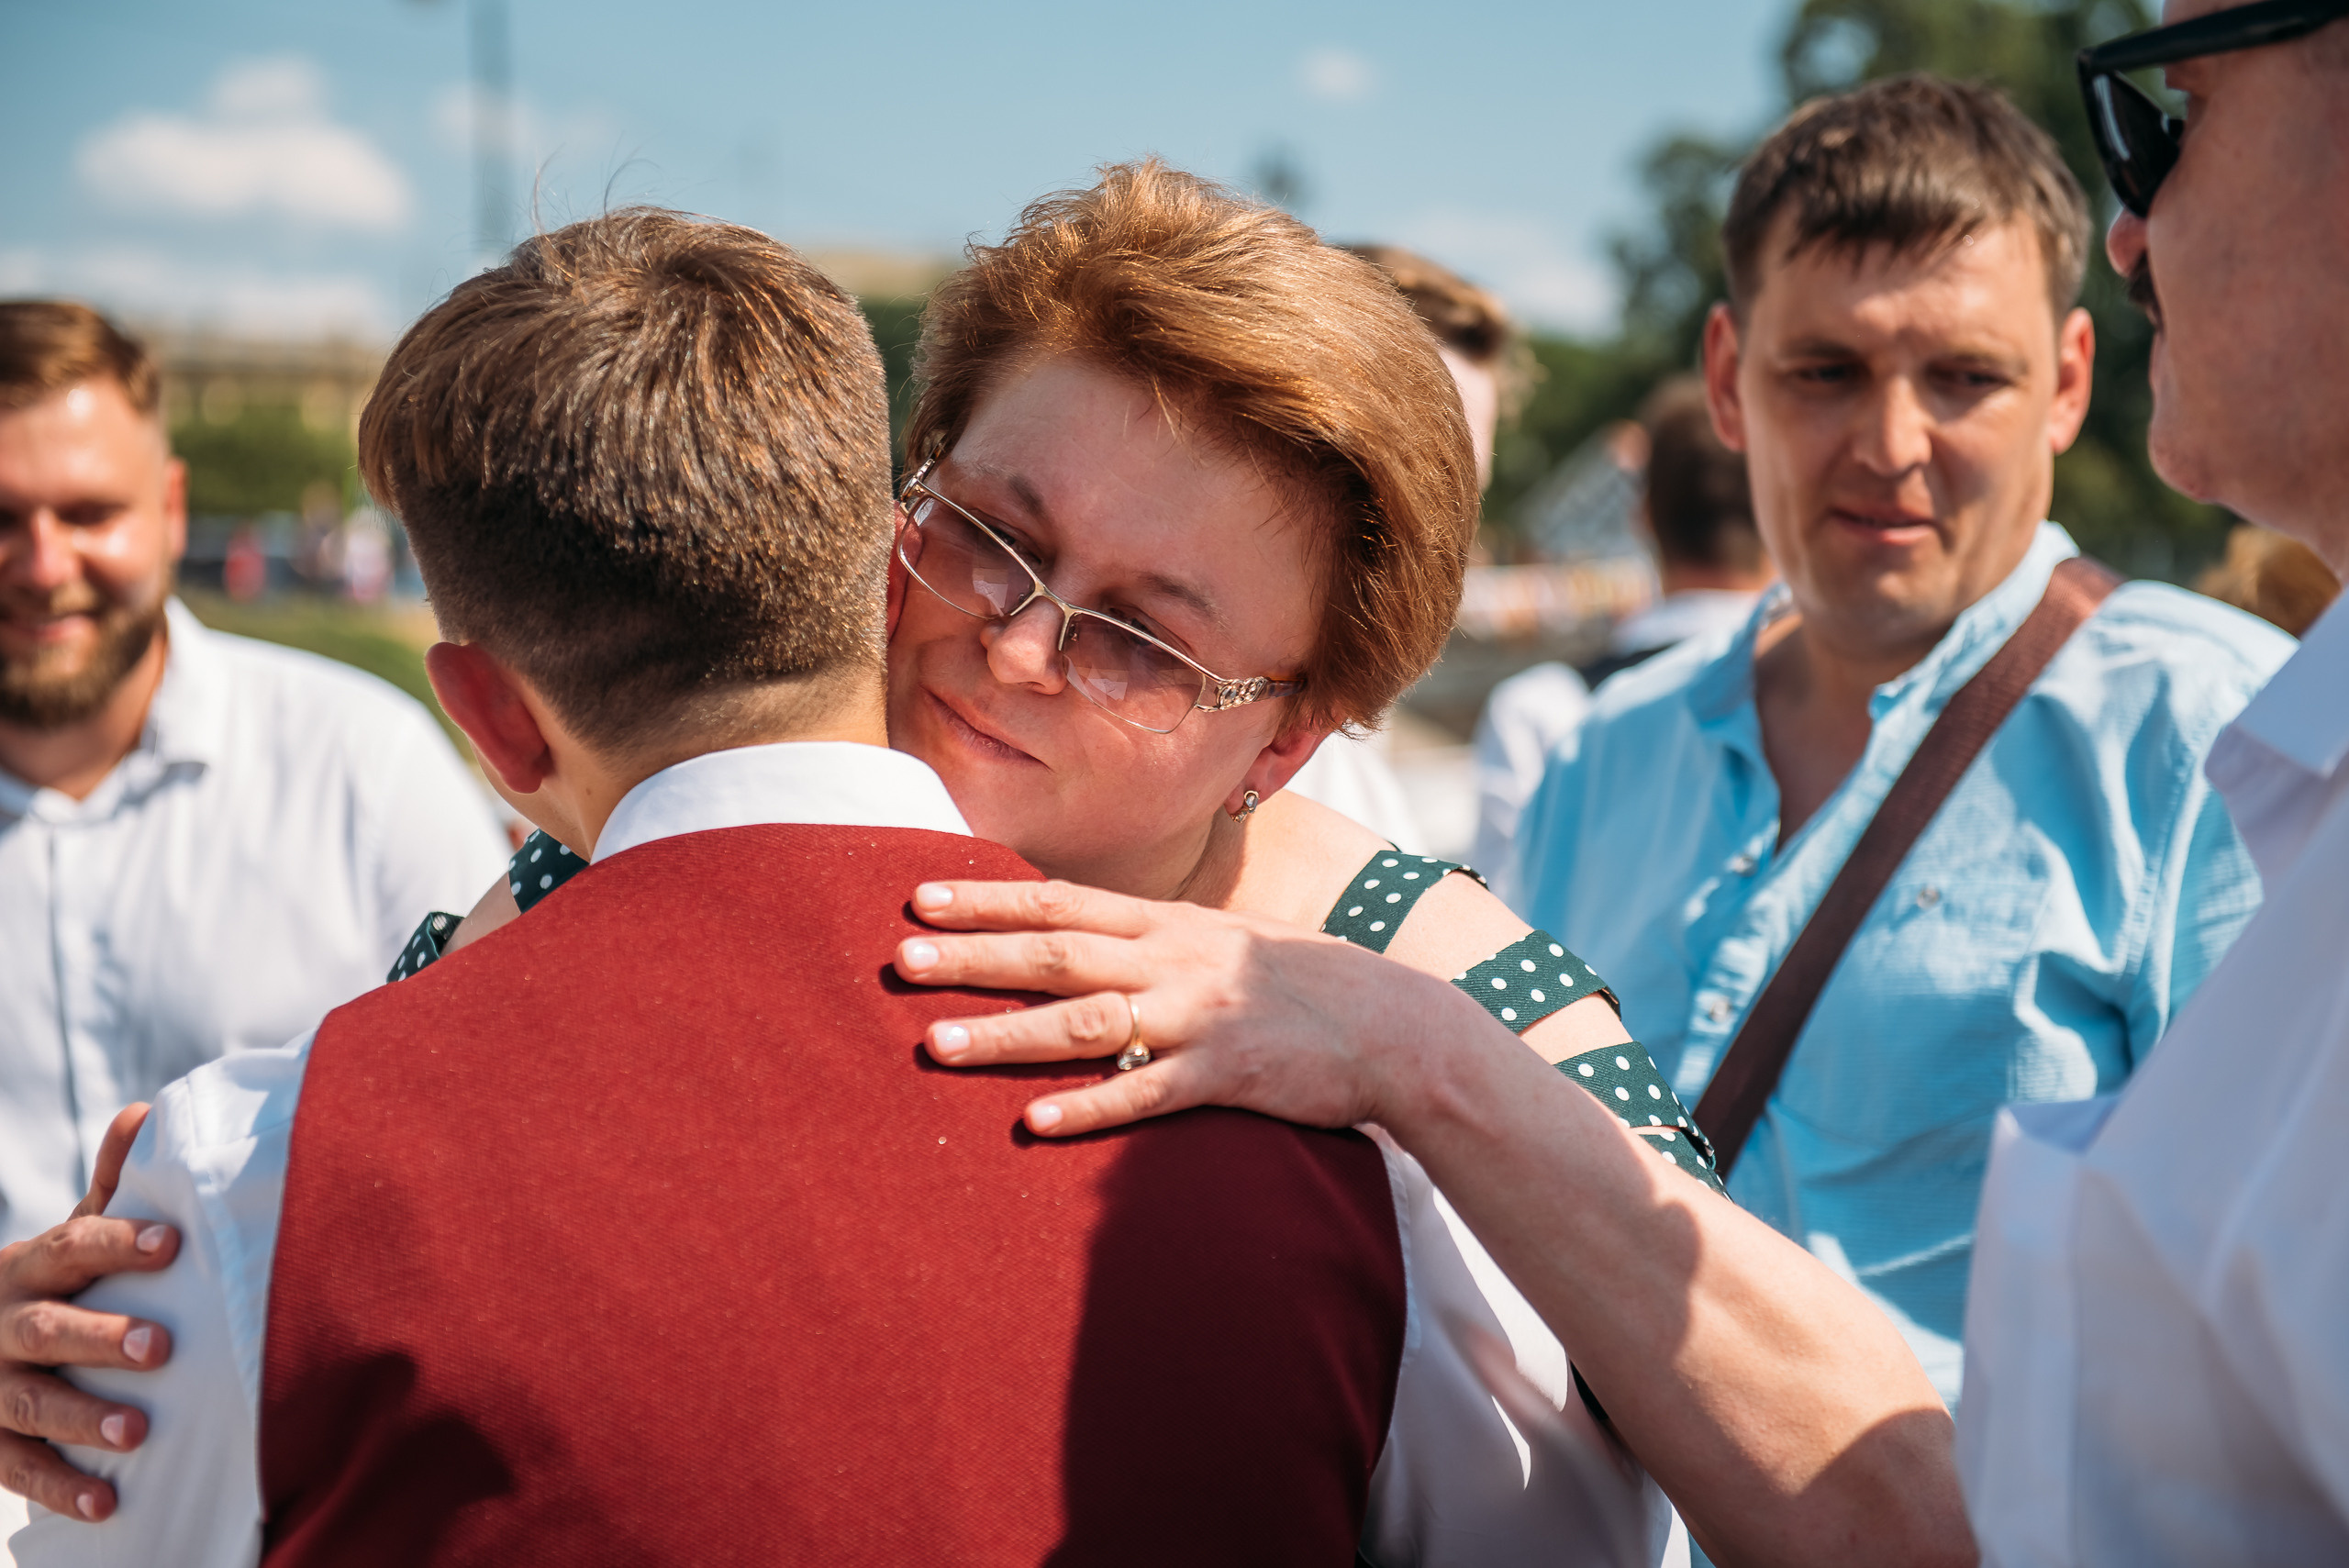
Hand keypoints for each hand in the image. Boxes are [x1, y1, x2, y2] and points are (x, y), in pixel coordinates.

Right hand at [0, 1104, 179, 1521]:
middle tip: (160, 1347)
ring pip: (27, 1402)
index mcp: (28, 1269)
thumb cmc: (47, 1288)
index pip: (69, 1246)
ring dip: (80, 1419)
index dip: (116, 1242)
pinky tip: (106, 1503)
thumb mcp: (68, 1242)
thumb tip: (147, 1112)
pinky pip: (15, 1469)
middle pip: (46, 1329)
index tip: (171, 1243)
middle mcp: (2, 1324)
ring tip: (137, 1432)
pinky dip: (59, 1488)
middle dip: (100, 1337)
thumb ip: (112, 1190)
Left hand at [893, 878, 1490, 1137]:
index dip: (987, 900)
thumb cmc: (1304, 983)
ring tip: (934, 1044)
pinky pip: (1145, 1096)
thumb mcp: (1225, 940)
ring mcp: (1197, 1018)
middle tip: (900, 959)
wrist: (1395, 1024)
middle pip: (1056, 954)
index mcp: (1168, 925)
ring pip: (1084, 1024)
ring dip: (1005, 1035)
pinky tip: (1035, 1123)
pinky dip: (1088, 1109)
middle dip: (973, 957)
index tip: (918, 896)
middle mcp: (1172, 961)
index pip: (1061, 901)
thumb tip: (1087, 936)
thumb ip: (1155, 939)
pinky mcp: (1225, 1076)